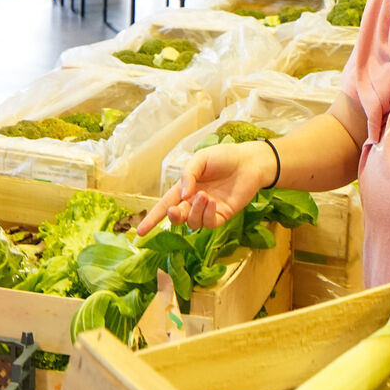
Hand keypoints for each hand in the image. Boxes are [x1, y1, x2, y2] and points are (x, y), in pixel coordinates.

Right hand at [134, 144, 277, 235]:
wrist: (249, 161)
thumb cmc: (223, 157)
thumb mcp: (200, 159)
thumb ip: (187, 175)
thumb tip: (182, 196)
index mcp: (184, 188)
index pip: (164, 206)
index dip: (152, 219)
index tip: (140, 232)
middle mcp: (194, 202)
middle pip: (177, 218)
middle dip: (173, 216)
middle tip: (175, 210)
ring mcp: (208, 210)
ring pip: (192, 223)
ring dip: (194, 211)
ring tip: (204, 195)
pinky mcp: (223, 215)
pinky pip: (209, 223)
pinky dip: (207, 214)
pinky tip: (211, 202)